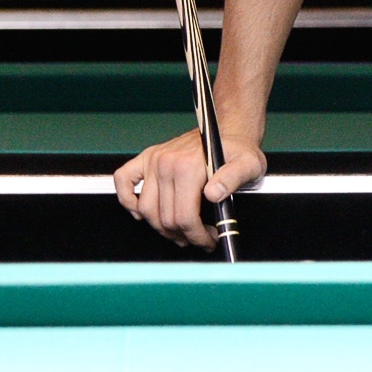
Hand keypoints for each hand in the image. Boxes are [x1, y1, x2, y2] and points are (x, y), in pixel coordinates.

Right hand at [114, 128, 265, 251]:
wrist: (229, 130)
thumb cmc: (238, 150)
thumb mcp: (248, 163)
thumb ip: (233, 178)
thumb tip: (213, 194)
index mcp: (189, 166)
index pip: (184, 216)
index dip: (197, 236)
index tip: (208, 241)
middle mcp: (167, 162)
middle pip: (165, 218)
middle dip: (183, 236)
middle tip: (199, 239)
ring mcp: (154, 160)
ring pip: (146, 209)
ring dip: (161, 228)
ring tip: (180, 231)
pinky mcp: (147, 158)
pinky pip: (123, 180)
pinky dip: (127, 200)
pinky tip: (142, 213)